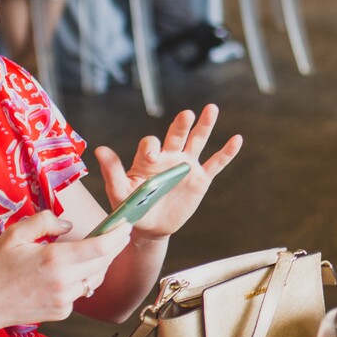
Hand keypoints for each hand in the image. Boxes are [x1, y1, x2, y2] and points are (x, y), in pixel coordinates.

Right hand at [0, 211, 130, 329]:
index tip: (126, 226)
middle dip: (114, 247)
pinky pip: (80, 293)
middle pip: (103, 263)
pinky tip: (67, 273)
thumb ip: (45, 221)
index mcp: (54, 260)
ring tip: (95, 251)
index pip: (100, 247)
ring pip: (94, 279)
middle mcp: (64, 282)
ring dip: (99, 264)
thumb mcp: (14, 234)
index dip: (117, 236)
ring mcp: (64, 301)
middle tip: (118, 234)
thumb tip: (69, 225)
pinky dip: (80, 280)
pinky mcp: (62, 313)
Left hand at [95, 106, 242, 242]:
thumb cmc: (132, 208)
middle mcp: (169, 157)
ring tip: (211, 109)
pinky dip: (227, 152)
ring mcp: (186, 166)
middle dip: (181, 125)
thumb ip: (112, 172)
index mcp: (148, 159)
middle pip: (176, 135)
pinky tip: (237, 139)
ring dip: (205, 126)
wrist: (151, 227)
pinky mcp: (201, 179)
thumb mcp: (120, 192)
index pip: (151, 145)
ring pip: (197, 141)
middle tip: (186, 114)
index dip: (152, 148)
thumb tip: (100, 149)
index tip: (153, 155)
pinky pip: (216, 163)